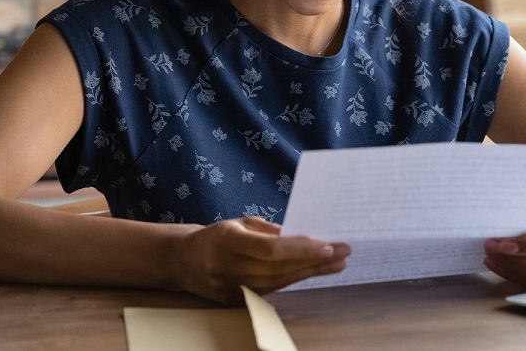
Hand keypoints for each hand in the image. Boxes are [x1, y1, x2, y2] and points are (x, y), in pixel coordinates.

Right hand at [171, 216, 349, 303]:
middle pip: (279, 268)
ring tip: (336, 263)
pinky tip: (313, 272)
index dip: (301, 249)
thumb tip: (304, 237)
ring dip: (310, 272)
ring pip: (278, 281)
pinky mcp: (234, 301)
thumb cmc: (216, 236)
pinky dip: (294, 279)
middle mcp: (227, 267)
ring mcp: (230, 288)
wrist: (182, 260)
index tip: (328, 246)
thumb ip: (271, 231)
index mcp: (226, 240)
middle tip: (343, 252)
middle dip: (314, 260)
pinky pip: (271, 290)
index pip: (271, 250)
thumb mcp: (240, 223)